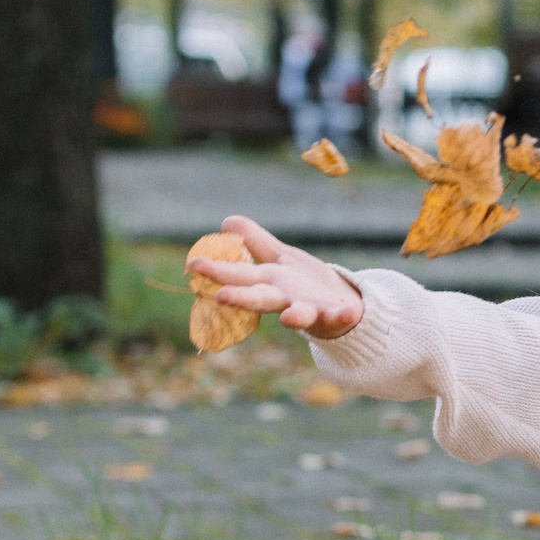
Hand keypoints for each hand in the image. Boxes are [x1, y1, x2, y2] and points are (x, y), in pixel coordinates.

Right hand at [191, 216, 364, 339]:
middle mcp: (285, 298)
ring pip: (299, 314)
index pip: (239, 274)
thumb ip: (255, 242)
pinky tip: (346, 312)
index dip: (216, 269)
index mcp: (269, 281)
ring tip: (289, 318)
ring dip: (295, 317)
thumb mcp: (280, 259)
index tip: (193, 264)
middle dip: (242, 298)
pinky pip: (340, 316)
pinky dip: (342, 315)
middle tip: (221, 296)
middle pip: (261, 297)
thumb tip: (227, 221)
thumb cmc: (304, 283)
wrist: (343, 305)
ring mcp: (310, 308)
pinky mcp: (337, 314)